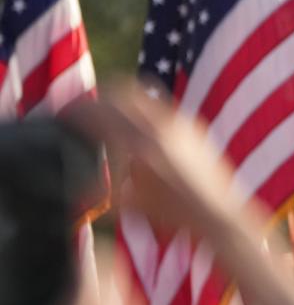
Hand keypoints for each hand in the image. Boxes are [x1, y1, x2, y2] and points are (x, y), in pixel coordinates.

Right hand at [65, 87, 259, 238]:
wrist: (220, 213)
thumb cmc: (176, 214)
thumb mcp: (133, 204)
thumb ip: (103, 193)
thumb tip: (77, 190)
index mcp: (143, 144)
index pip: (100, 111)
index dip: (75, 109)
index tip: (62, 114)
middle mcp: (163, 126)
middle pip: (119, 89)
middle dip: (96, 96)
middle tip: (81, 107)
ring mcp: (181, 122)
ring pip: (142, 92)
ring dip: (119, 98)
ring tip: (105, 112)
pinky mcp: (194, 125)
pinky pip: (160, 104)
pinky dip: (141, 108)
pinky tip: (135, 125)